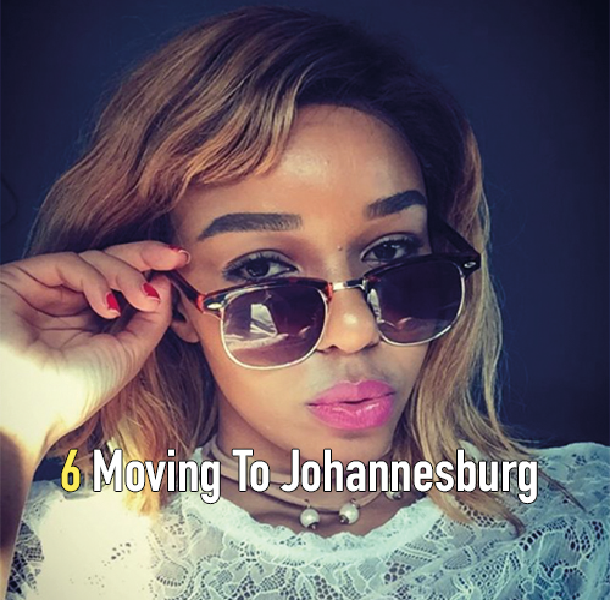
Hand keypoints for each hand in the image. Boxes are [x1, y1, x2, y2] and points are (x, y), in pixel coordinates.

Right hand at [0, 241, 189, 460]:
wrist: (25, 410)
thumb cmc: (73, 391)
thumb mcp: (129, 354)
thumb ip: (152, 320)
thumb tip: (165, 283)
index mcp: (92, 320)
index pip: (125, 284)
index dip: (152, 270)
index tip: (181, 264)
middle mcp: (71, 302)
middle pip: (113, 263)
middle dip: (148, 256)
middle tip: (176, 256)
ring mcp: (48, 291)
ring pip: (95, 260)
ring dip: (127, 274)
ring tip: (143, 299)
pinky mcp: (24, 280)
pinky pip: (69, 263)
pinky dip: (95, 279)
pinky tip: (107, 305)